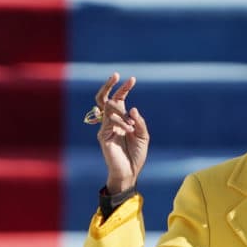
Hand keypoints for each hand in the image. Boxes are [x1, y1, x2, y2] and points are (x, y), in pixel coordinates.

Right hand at [95, 72, 149, 192]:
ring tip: (132, 127)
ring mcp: (106, 128)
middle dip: (108, 85)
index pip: (119, 99)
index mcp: (122, 119)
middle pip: (104, 98)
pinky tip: (129, 131)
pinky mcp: (103, 136)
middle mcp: (112, 121)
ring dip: (122, 114)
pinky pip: (110, 122)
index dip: (124, 88)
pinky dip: (121, 124)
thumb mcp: (143, 135)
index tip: (132, 79)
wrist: (130, 171)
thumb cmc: (136, 154)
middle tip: (115, 75)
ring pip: (108, 109)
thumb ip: (139, 122)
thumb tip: (132, 108)